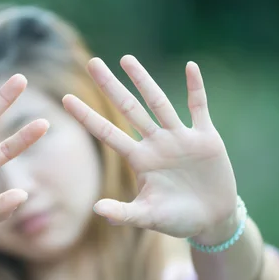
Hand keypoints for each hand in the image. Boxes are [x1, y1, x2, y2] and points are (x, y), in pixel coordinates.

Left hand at [63, 56, 237, 240]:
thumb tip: (97, 210)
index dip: (88, 116)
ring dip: (144, 81)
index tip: (65, 98)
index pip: (108, 133)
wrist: (212, 220)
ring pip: (159, 103)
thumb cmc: (177, 219)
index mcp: (140, 160)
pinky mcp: (206, 138)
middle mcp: (156, 144)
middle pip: (130, 109)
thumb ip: (125, 213)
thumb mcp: (150, 217)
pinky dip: (196, 88)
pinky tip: (190, 66)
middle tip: (92, 62)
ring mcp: (180, 138)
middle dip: (111, 87)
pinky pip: (199, 107)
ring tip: (126, 59)